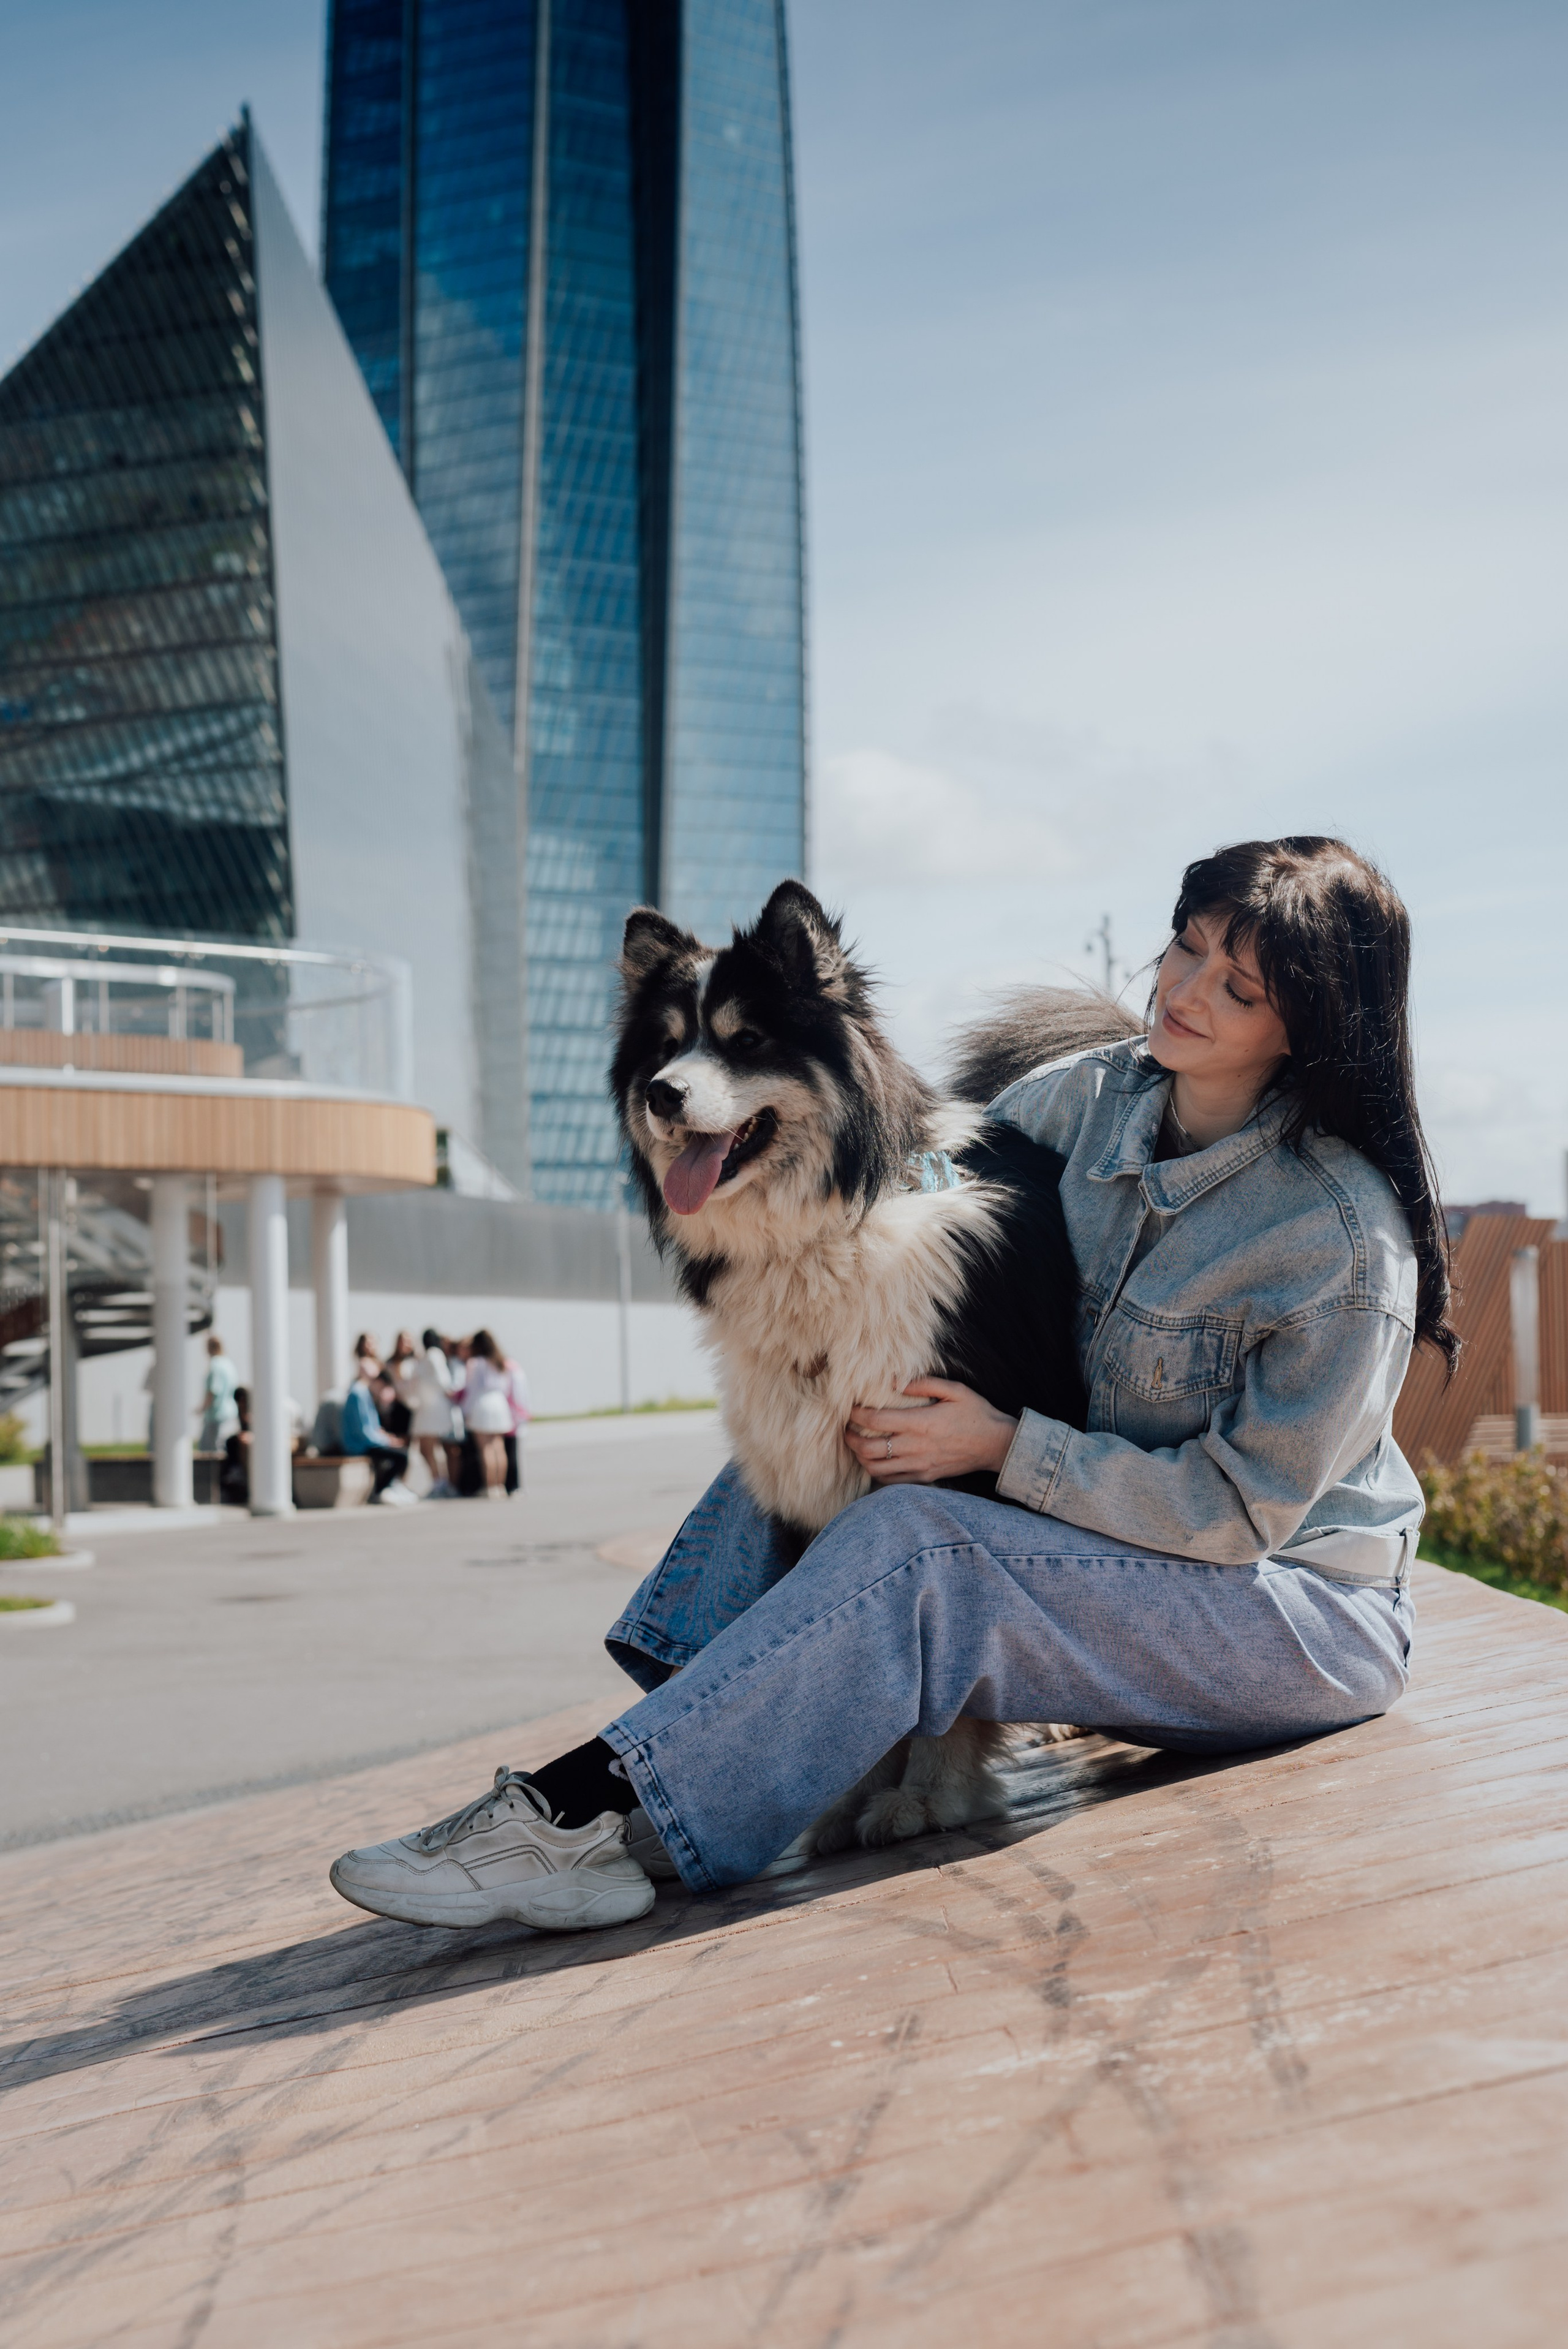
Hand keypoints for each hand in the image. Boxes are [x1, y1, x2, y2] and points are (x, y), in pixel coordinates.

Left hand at [845, 1379, 1018, 1484]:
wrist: (996, 1444)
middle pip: (869, 1449)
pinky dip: (877, 1472)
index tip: (850, 1409)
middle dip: (851, 1439)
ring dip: (861, 1457)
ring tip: (857, 1445)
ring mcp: (920, 1465)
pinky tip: (876, 1460)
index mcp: (921, 1423)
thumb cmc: (976, 1413)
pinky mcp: (925, 1477)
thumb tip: (895, 1380)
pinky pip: (892, 1481)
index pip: (877, 1421)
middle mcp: (916, 1447)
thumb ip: (923, 1384)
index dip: (857, 1415)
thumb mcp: (954, 1390)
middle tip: (847, 1429)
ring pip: (876, 1468)